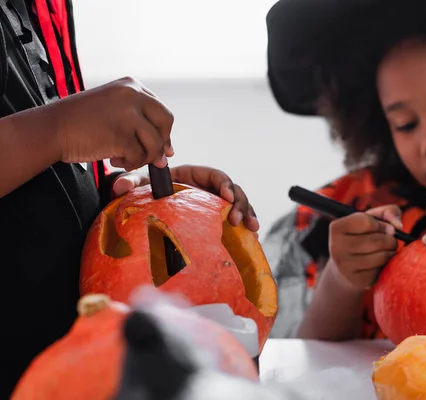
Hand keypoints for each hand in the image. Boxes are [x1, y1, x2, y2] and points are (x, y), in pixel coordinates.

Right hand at [53, 77, 173, 170]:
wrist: (52, 128)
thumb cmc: (82, 122)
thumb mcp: (114, 108)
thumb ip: (140, 121)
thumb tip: (167, 150)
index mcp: (131, 85)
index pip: (161, 110)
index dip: (163, 131)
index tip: (160, 146)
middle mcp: (133, 95)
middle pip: (166, 122)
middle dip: (161, 143)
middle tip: (154, 158)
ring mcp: (128, 115)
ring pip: (154, 143)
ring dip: (143, 157)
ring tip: (124, 158)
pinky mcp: (121, 136)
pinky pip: (139, 156)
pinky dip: (129, 163)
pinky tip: (113, 160)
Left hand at [112, 165, 258, 231]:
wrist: (152, 207)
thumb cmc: (149, 192)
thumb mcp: (141, 186)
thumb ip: (131, 182)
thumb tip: (118, 186)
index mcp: (196, 176)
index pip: (216, 175)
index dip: (224, 184)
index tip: (226, 195)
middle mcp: (210, 190)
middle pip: (233, 191)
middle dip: (240, 204)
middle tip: (238, 219)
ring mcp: (216, 205)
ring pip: (240, 206)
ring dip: (248, 214)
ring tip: (252, 229)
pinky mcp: (219, 219)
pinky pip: (237, 221)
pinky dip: (245, 227)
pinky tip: (252, 238)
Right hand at [328, 205, 402, 290]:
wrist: (346, 267)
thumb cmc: (362, 236)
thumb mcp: (371, 219)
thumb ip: (388, 212)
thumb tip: (397, 226)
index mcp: (336, 228)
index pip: (366, 222)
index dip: (381, 225)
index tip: (385, 228)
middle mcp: (335, 247)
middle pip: (376, 241)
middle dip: (390, 240)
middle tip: (391, 241)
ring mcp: (344, 266)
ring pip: (380, 257)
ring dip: (390, 253)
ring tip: (388, 251)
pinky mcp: (355, 280)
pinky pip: (380, 271)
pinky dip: (385, 266)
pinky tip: (380, 264)